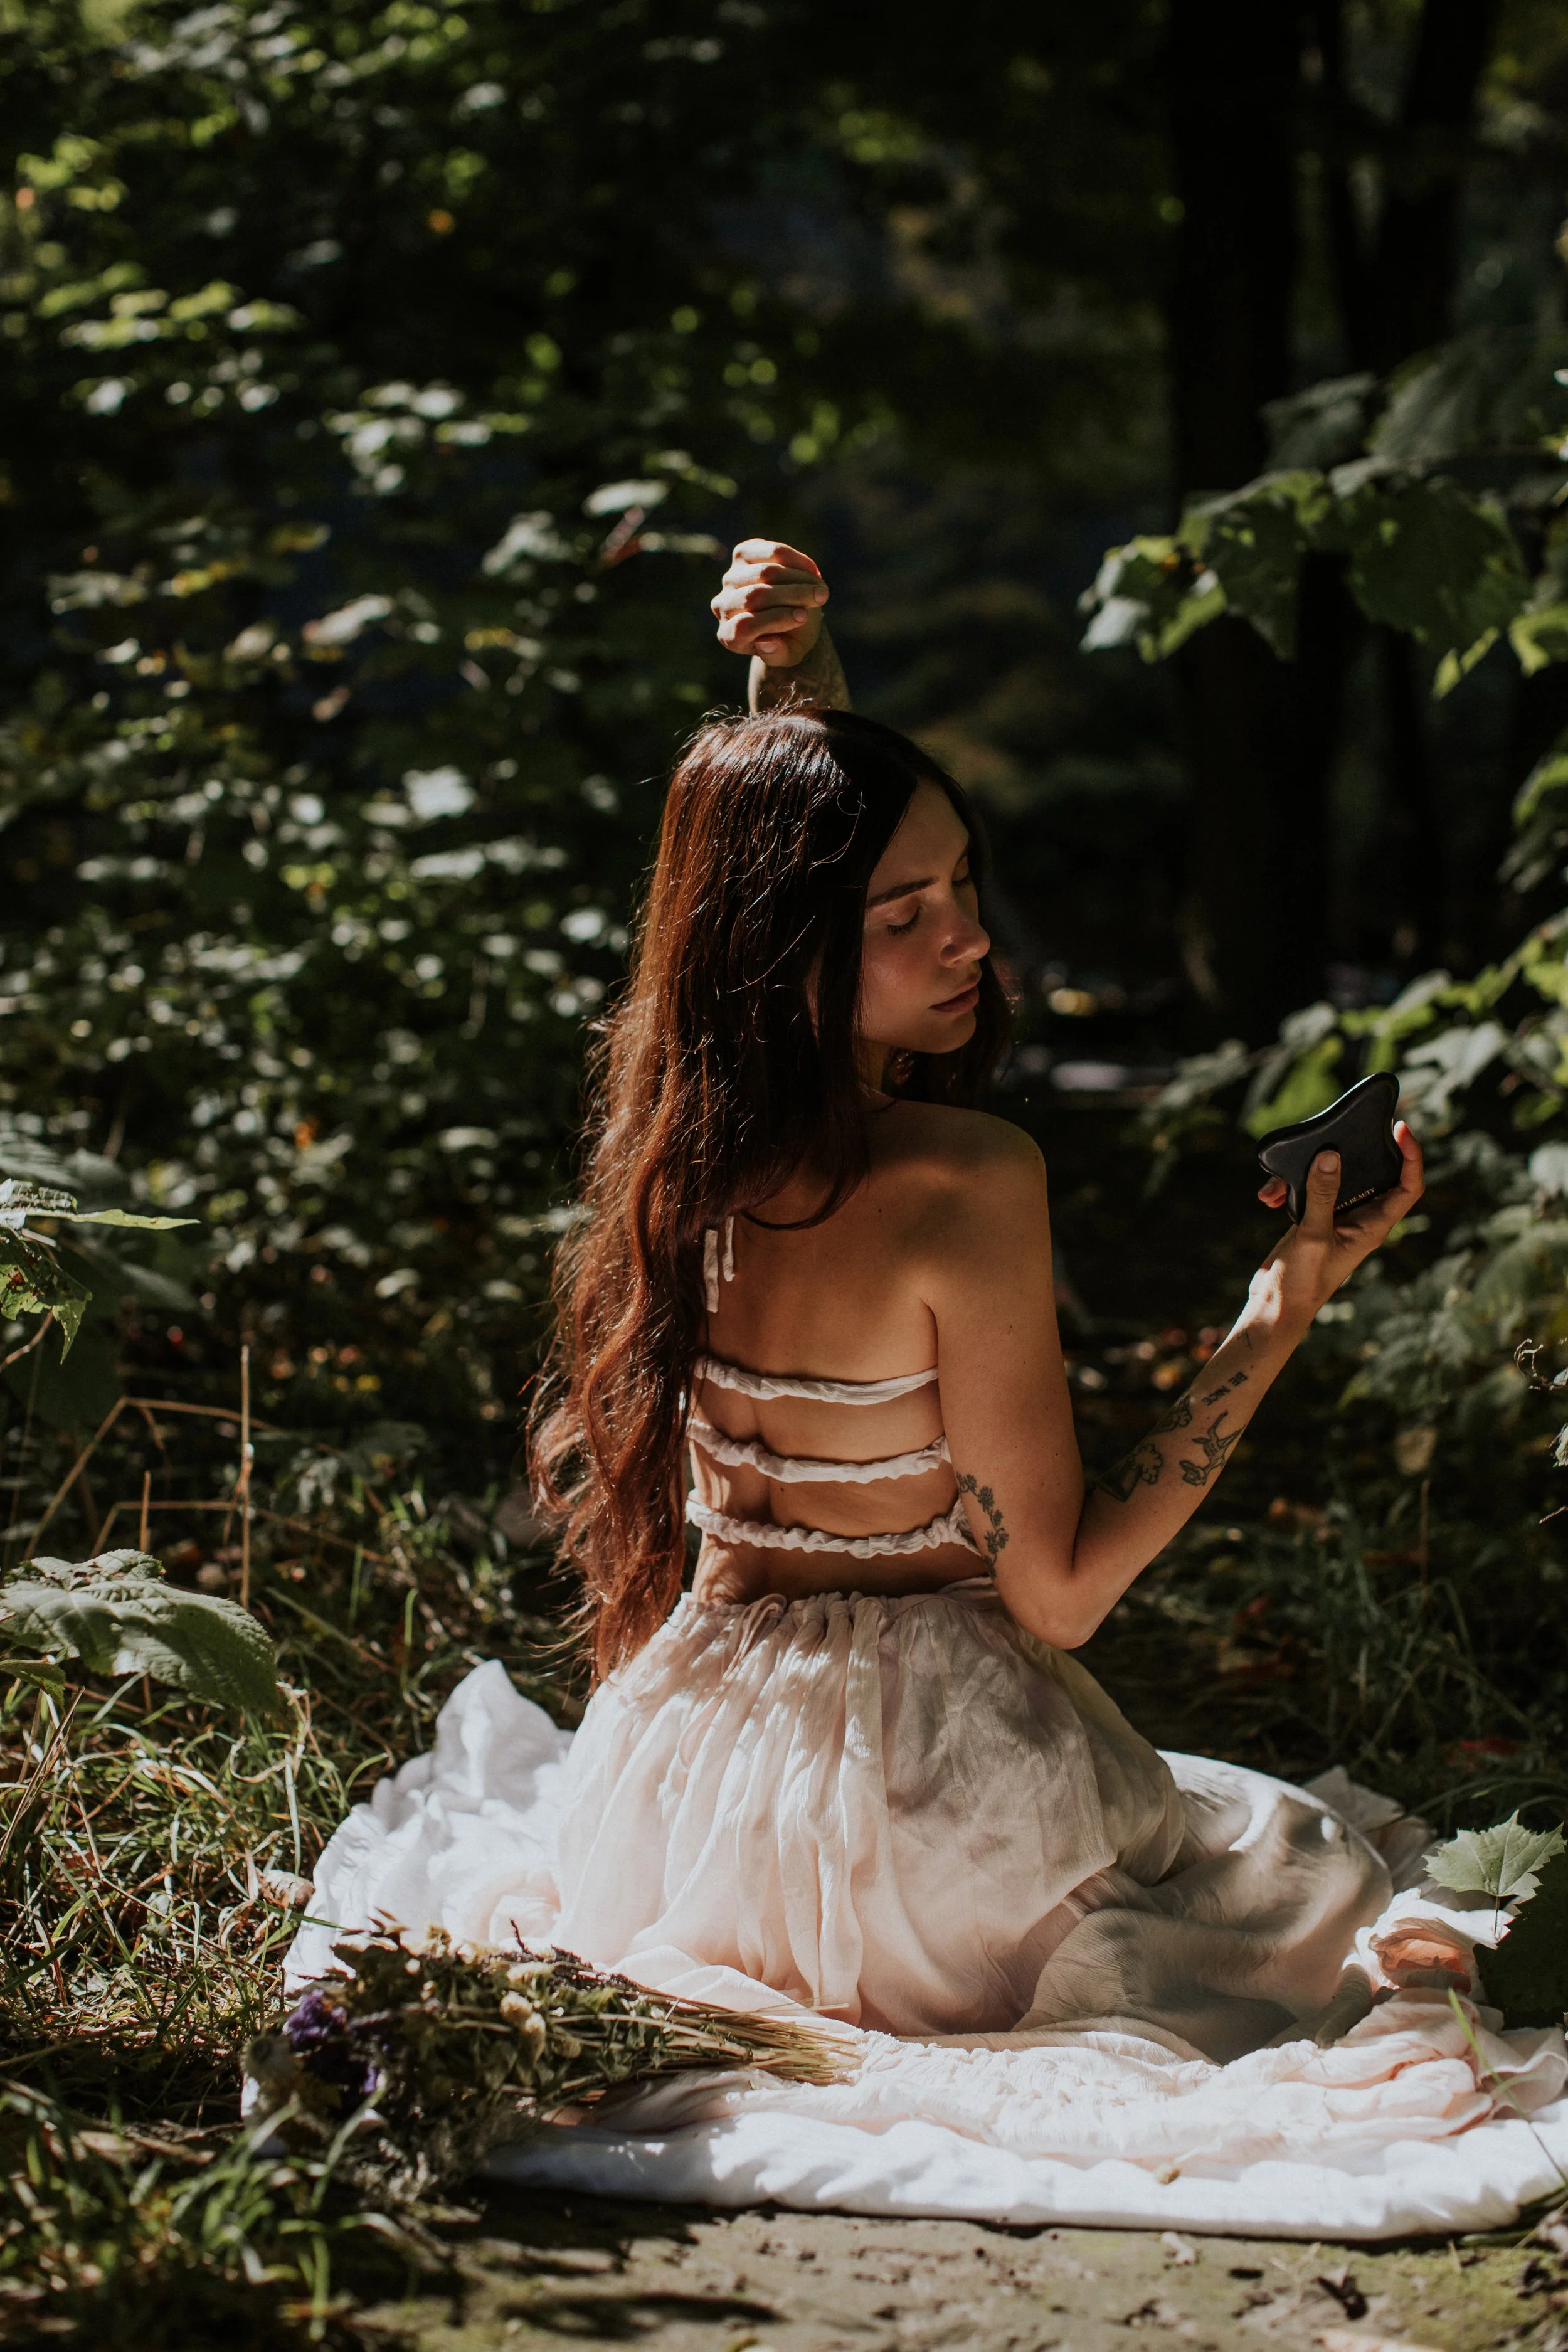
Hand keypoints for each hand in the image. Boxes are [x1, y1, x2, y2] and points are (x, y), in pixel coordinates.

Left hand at [711, 538, 827, 667]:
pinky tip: (812, 571)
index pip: (745, 626)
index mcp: (729, 636)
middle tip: (821, 597)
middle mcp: (723, 605)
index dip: (775, 619)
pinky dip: (796, 560)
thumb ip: (778, 655)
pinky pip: (771, 552)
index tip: (804, 616)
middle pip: (755, 596)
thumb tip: (766, 644)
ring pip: (764, 572)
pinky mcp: (742, 555)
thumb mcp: (790, 654)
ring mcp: (731, 578)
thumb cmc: (791, 638)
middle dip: (793, 594)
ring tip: (820, 587)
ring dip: (798, 578)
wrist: (793, 615)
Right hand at [1254, 1119, 1423, 1332]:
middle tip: (1338, 1132)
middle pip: (1372, 1172)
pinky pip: (1306, 1187)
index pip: (1408, 1186)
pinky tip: (1268, 1196)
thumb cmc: (1303, 1282)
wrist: (1275, 1307)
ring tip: (1278, 1182)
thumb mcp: (1313, 1236)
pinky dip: (1287, 1186)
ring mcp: (1336, 1216)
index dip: (1412, 1156)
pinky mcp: (1312, 1216)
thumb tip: (1333, 1155)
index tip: (1399, 1128)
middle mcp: (1360, 1218)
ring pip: (1333, 1176)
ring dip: (1305, 1171)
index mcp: (1374, 1225)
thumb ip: (1323, 1195)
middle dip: (1353, 1152)